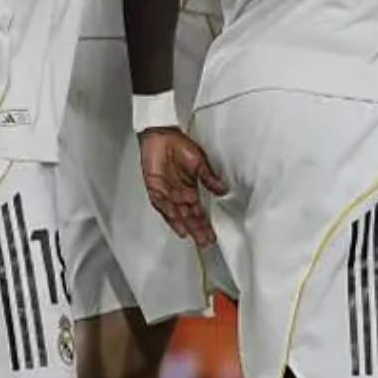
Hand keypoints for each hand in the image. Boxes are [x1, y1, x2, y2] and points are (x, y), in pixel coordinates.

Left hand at [140, 127, 229, 246]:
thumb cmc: (180, 146)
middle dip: (196, 229)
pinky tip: (176, 221)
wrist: (162, 135)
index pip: (198, 211)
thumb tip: (224, 190)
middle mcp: (178, 195)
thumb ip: (209, 178)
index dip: (204, 224)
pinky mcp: (154, 187)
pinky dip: (168, 212)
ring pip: (175, 213)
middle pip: (187, 216)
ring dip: (182, 224)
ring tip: (191, 236)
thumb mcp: (200, 163)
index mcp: (190, 189)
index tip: (212, 236)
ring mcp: (165, 192)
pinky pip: (161, 203)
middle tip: (205, 243)